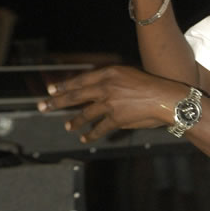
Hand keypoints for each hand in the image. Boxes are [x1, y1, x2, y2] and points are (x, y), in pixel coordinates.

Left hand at [37, 65, 186, 141]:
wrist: (166, 98)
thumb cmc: (152, 86)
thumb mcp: (129, 75)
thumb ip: (112, 81)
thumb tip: (98, 89)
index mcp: (110, 73)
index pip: (80, 79)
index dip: (64, 85)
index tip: (51, 90)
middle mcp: (106, 86)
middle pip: (76, 95)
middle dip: (57, 102)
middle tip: (43, 106)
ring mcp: (110, 103)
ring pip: (85, 113)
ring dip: (74, 121)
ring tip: (67, 126)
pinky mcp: (116, 118)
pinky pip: (99, 128)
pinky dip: (91, 134)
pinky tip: (84, 138)